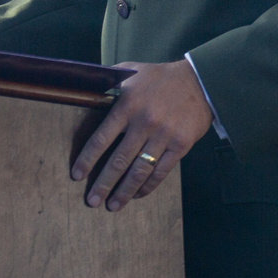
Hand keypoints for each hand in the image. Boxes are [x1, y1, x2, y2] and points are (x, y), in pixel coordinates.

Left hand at [73, 59, 211, 211]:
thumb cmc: (160, 77)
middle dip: (103, 184)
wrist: (200, 81)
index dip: (87, 160)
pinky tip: (137, 195)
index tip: (77, 176)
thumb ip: (108, 79)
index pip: (101, 139)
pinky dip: (147, 186)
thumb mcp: (131, 70)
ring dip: (124, 192)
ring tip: (113, 206)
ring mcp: (163, 135)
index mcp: (128, 104)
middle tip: (92, 201)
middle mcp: (144, 122)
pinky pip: (161, 172)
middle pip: (118, 161)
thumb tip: (84, 86)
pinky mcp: (180, 145)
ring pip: (139, 171)